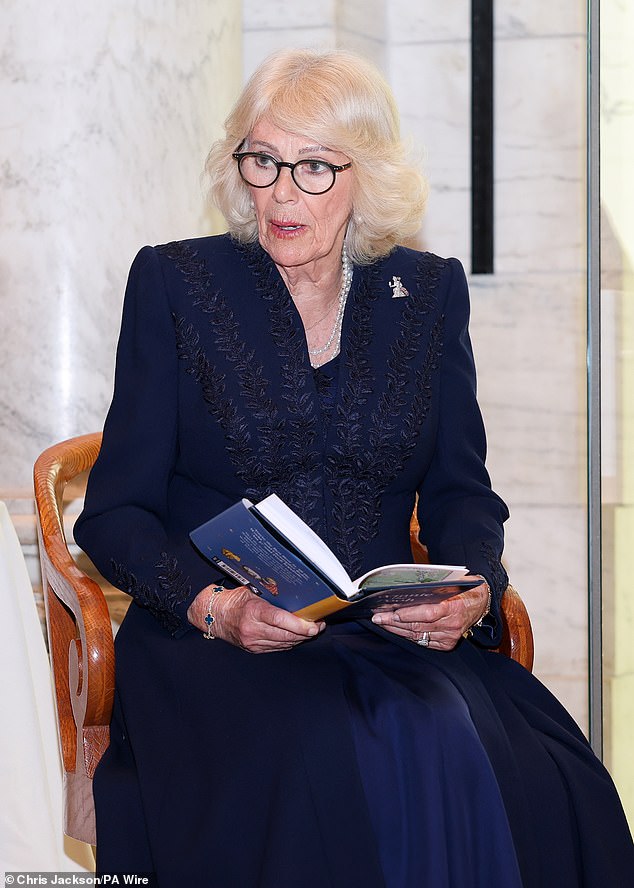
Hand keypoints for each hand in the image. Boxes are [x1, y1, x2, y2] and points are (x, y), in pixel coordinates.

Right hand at [187, 585, 325, 652]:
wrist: (215, 615)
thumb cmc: (235, 600)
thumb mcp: (252, 590)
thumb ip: (271, 594)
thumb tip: (297, 592)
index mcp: (252, 611)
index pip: (280, 620)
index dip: (300, 624)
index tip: (314, 624)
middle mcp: (252, 629)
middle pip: (285, 635)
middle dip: (306, 632)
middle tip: (319, 625)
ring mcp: (253, 642)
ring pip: (284, 643)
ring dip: (300, 638)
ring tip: (311, 630)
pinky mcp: (254, 649)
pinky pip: (277, 648)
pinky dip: (289, 642)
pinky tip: (297, 636)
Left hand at [371, 576, 489, 650]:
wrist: (480, 602)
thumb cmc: (462, 589)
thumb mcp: (451, 582)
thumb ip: (432, 587)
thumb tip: (404, 588)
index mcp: (454, 607)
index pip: (428, 613)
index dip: (408, 614)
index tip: (390, 612)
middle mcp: (452, 624)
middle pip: (418, 625)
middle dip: (394, 622)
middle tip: (377, 617)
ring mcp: (450, 636)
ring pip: (417, 635)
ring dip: (397, 629)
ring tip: (382, 622)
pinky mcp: (447, 644)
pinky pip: (423, 641)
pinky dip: (408, 635)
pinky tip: (397, 629)